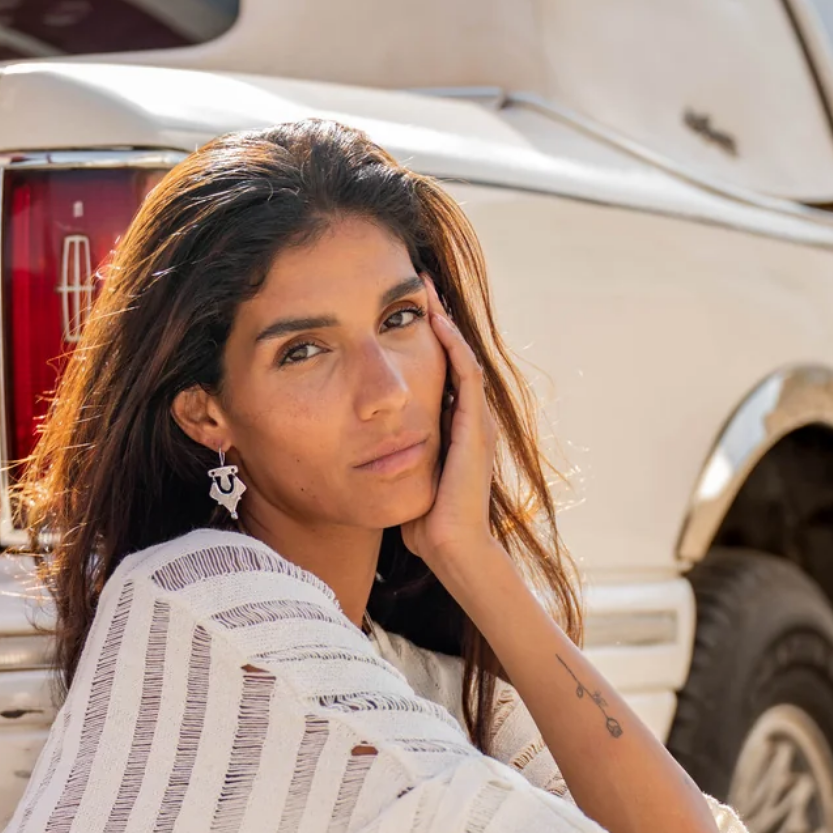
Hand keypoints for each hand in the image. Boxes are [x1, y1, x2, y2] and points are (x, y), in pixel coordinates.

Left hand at [398, 285, 503, 602]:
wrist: (452, 549)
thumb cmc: (424, 523)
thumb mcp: (402, 476)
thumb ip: (388, 454)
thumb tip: (355, 444)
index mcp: (454, 428)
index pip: (440, 371)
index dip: (422, 340)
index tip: (397, 312)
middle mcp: (470, 419)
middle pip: (453, 354)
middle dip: (435, 319)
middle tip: (416, 283)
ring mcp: (477, 422)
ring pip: (461, 356)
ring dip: (444, 322)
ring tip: (425, 289)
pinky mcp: (476, 428)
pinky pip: (466, 374)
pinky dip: (451, 345)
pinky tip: (434, 321)